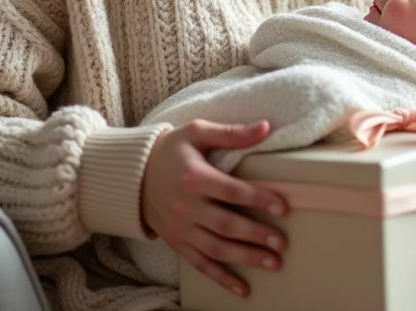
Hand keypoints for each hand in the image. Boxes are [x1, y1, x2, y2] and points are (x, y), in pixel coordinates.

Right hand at [141, 120, 288, 297]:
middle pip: (226, 224)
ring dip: (246, 258)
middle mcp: (186, 206)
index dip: (258, 200)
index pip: (232, 191)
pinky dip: (222, 278)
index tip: (282, 208)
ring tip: (273, 263)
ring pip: (216, 248)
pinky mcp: (177, 242)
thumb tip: (265, 127)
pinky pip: (200, 264)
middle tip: (282, 242)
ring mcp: (180, 228)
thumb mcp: (197, 132)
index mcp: (194, 177)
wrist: (132, 175)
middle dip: (256, 235)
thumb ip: (231, 133)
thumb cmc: (171, 150)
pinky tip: (243, 288)